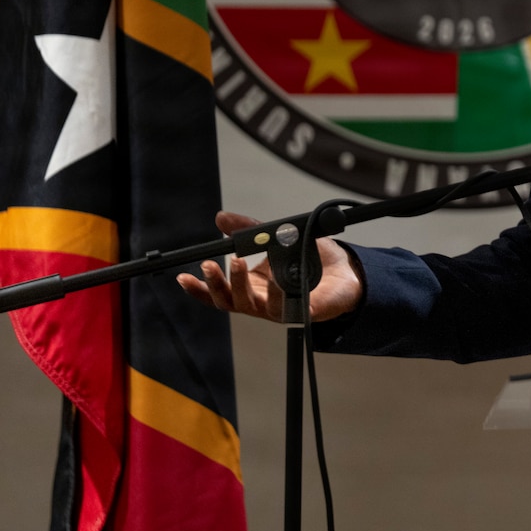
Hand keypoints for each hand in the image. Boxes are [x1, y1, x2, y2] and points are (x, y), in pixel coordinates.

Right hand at [176, 211, 364, 322]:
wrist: (348, 271)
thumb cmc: (311, 259)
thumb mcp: (278, 236)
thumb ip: (250, 228)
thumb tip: (221, 217)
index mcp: (252, 287)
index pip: (218, 293)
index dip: (198, 289)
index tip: (182, 276)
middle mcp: (260, 302)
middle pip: (228, 302)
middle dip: (214, 285)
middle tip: (210, 266)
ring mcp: (278, 310)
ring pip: (250, 305)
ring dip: (240, 284)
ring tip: (237, 263)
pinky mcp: (299, 313)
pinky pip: (283, 307)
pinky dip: (276, 292)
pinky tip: (274, 278)